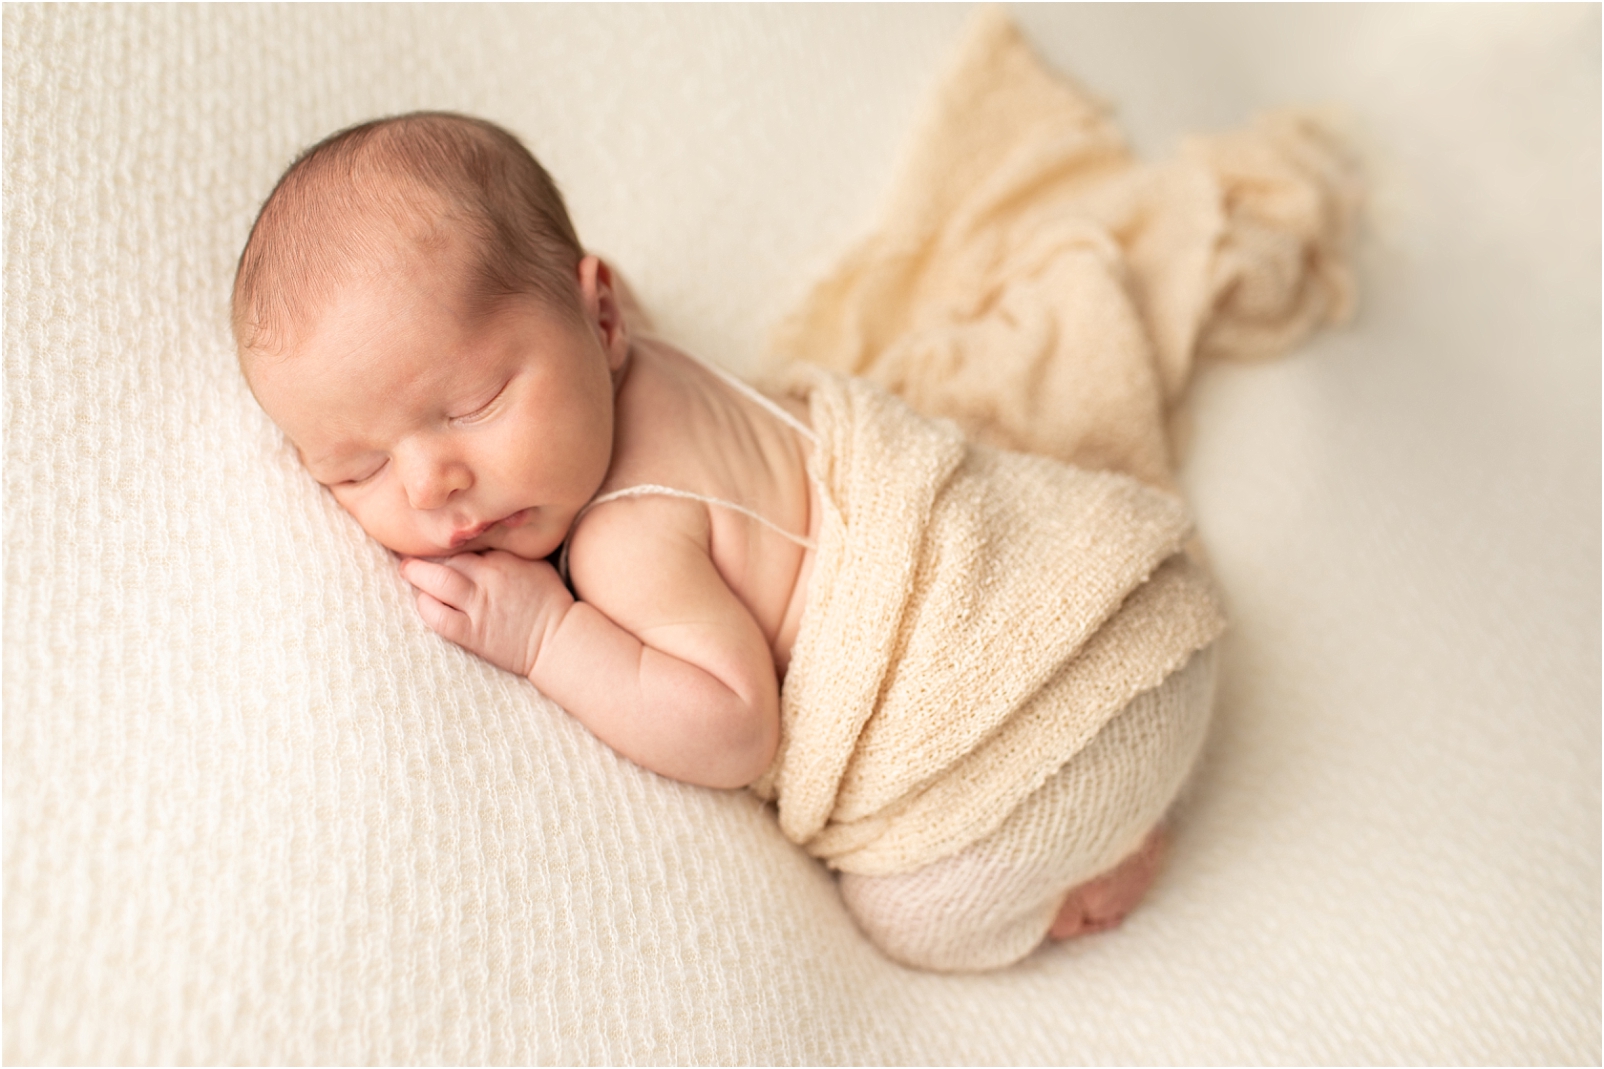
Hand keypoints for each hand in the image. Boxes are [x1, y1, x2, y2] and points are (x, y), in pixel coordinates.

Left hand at [399, 551, 573, 677]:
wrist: (559, 638)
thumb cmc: (549, 599)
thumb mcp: (534, 562)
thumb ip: (506, 549)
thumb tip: (480, 537)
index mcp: (504, 556)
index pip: (463, 540)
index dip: (444, 539)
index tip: (432, 535)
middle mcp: (489, 576)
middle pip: (445, 556)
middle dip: (423, 552)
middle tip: (409, 552)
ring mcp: (480, 605)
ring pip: (436, 581)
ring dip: (415, 574)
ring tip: (407, 571)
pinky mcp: (473, 633)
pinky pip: (437, 616)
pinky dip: (425, 606)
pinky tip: (424, 601)